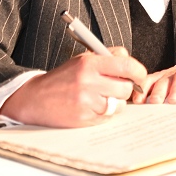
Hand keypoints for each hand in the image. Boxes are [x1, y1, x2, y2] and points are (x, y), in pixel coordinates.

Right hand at [0, 49, 146, 126]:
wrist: (36, 98)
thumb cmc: (63, 78)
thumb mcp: (83, 59)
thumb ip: (108, 56)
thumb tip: (131, 62)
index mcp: (89, 63)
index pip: (127, 65)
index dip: (139, 71)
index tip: (140, 75)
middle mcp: (88, 81)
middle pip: (126, 87)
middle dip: (125, 88)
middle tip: (116, 87)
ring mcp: (86, 102)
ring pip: (119, 104)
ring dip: (115, 102)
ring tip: (100, 97)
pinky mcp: (84, 119)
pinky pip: (108, 117)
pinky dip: (105, 113)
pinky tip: (92, 107)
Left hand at [136, 59, 175, 103]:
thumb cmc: (174, 88)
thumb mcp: (162, 91)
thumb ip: (151, 99)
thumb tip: (137, 115)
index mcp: (159, 79)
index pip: (148, 82)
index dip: (142, 91)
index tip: (138, 102)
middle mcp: (171, 75)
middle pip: (164, 81)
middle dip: (159, 91)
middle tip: (155, 102)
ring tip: (174, 99)